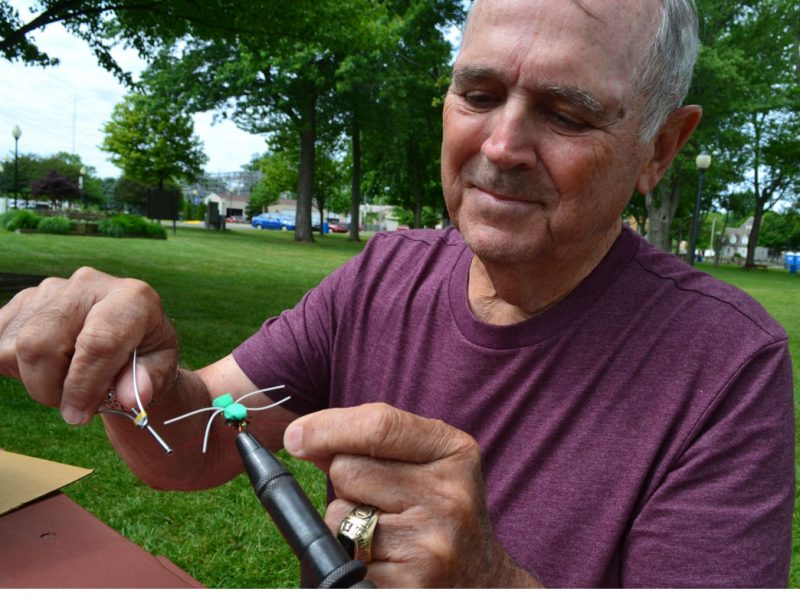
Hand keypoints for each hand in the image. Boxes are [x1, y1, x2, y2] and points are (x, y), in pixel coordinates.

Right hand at [0, 267, 178, 424]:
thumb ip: (148, 381)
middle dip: (50, 387)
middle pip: (42, 342)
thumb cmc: (146, 352)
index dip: (84, 385)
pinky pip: (0, 341)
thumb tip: (131, 397)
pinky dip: (16, 367)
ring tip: (66, 383)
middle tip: (71, 405)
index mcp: (132, 298)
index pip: (98, 342)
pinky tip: (45, 370)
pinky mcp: (24, 301)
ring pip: (17, 346)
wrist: (128, 336)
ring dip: (35, 380)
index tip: (78, 414)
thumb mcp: (161, 368)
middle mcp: (89, 284)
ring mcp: (51, 289)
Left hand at [283, 402, 539, 587]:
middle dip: (347, 483)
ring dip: (345, 524)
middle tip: (380, 499)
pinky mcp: (408, 584)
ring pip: (337, 516)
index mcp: (454, 452)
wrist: (481, 577)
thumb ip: (369, 440)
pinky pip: (342, 558)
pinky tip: (384, 559)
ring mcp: (429, 543)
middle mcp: (448, 495)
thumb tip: (300, 436)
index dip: (326, 427)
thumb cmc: (440, 508)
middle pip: (347, 468)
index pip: (378, 425)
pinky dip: (351, 558)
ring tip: (385, 531)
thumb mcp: (425, 461)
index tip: (295, 436)